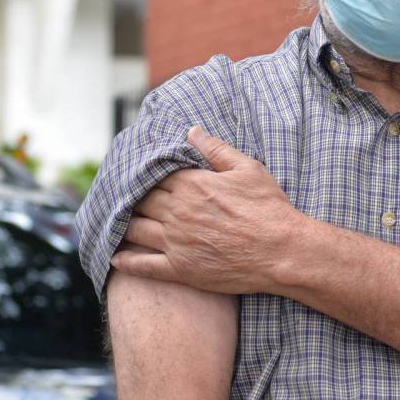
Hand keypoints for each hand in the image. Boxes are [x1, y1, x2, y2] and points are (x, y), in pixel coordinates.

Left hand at [112, 125, 304, 294]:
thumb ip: (216, 149)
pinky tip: (117, 257)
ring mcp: (176, 242)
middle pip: (142, 200)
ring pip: (135, 229)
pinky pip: (143, 266)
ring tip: (119, 221)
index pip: (156, 175)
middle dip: (134, 196)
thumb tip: (192, 130)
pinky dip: (126, 261)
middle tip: (126, 195)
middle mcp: (178, 212)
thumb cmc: (269, 208)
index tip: (142, 173)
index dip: (148, 173)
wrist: (282, 252)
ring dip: (124, 224)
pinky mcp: (180, 269)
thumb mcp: (248, 169)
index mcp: (193, 185)